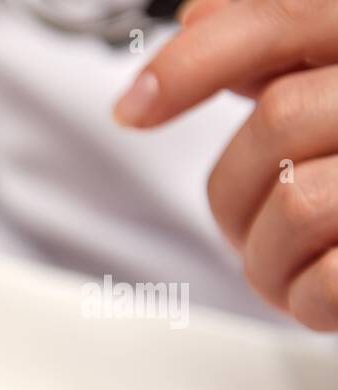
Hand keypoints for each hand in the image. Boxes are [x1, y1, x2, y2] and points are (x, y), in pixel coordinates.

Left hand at [114, 0, 337, 326]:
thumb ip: (286, 43)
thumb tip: (198, 17)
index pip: (283, 17)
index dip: (195, 62)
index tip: (135, 108)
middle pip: (278, 122)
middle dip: (235, 194)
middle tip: (248, 226)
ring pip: (294, 204)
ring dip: (266, 258)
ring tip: (290, 265)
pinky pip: (330, 279)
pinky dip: (306, 298)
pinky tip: (322, 292)